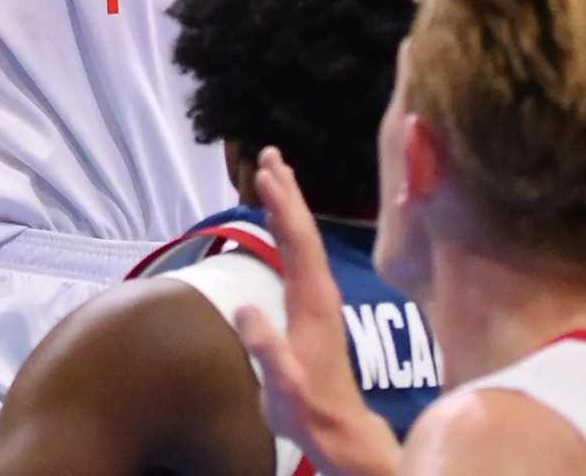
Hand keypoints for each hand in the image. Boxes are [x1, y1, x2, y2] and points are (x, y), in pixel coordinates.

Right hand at [233, 149, 403, 475]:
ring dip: (290, 205)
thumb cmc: (310, 411)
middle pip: (304, 231)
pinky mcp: (314, 306)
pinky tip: (282, 222)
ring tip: (275, 173)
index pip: (298, 243)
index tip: (267, 174)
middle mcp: (320, 292)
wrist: (340, 432)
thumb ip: (267, 350)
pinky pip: (301, 253)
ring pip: (304, 239)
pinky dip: (289, 228)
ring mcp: (319, 298)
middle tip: (270, 154)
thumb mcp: (284, 385)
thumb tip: (245, 310)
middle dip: (287, 192)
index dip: (283, 207)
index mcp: (313, 302)